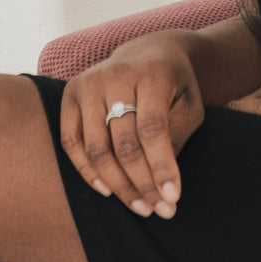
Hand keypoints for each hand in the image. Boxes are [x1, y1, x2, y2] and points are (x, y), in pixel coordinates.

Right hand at [60, 31, 202, 219]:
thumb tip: (159, 183)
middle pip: (125, 143)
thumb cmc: (175, 84)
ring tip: (140, 207)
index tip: (172, 198)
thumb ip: (175, 136)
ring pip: (97, 148)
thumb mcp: (189, 103)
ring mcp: (89, 82)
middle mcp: (116, 73)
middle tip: (160, 211)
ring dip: (118, 185)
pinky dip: (87, 171)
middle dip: (143, 183)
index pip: (152, 128)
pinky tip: (107, 190)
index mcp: (152, 72)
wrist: (150, 51)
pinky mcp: (71, 92)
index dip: (161, 166)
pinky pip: (71, 142)